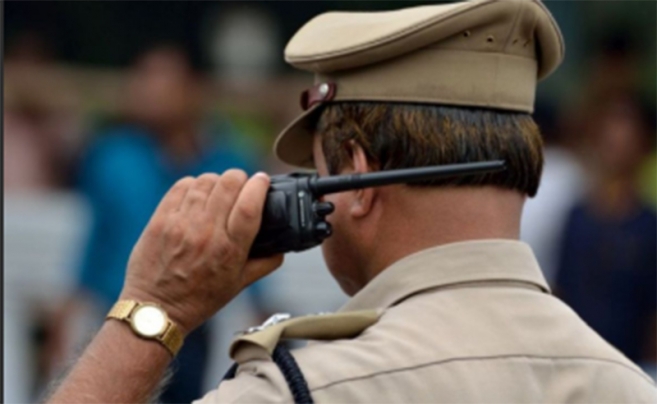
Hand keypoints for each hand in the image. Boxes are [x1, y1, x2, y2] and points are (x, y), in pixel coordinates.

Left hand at [119, 170, 282, 335]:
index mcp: (229, 250)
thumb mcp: (238, 285)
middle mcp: (206, 233)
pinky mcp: (161, 219)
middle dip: (240, 178)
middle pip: (229, 184)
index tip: (263, 180)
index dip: (259, 185)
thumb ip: (265, 264)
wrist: (155, 309)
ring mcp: (181, 224)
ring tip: (219, 190)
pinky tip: (198, 194)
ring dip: (217, 181)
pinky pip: (182, 186)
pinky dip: (194, 185)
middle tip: (241, 184)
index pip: (250, 205)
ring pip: (206, 181)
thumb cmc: (198, 299)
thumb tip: (282, 248)